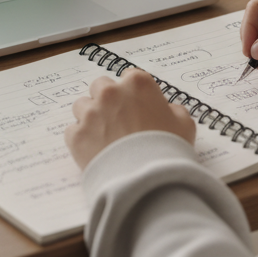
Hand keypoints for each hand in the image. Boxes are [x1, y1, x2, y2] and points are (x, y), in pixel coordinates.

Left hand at [65, 69, 196, 169]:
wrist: (147, 181)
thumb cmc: (168, 150)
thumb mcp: (184, 125)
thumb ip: (174, 110)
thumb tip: (168, 110)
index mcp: (137, 84)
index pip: (129, 76)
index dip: (132, 92)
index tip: (134, 105)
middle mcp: (110, 93)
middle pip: (100, 86)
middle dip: (107, 100)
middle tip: (117, 120)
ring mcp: (90, 113)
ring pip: (82, 106)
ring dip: (90, 117)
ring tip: (103, 136)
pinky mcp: (76, 135)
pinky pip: (73, 131)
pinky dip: (81, 139)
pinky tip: (95, 151)